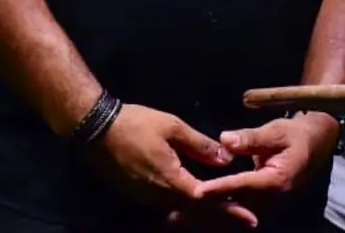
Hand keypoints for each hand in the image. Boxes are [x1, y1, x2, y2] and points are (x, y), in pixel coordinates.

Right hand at [87, 104, 251, 224]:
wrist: (95, 129)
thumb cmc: (136, 124)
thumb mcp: (173, 127)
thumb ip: (201, 145)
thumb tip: (226, 159)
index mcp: (170, 180)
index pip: (205, 200)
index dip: (228, 209)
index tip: (249, 217)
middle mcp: (157, 195)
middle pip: (194, 211)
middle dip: (221, 216)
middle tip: (246, 219)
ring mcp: (145, 196)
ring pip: (180, 209)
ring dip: (203, 212)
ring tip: (226, 211)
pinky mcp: (136, 193)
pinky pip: (166, 204)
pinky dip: (185, 205)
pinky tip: (196, 200)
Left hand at [178, 112, 337, 226]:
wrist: (315, 145)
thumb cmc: (295, 135)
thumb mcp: (276, 131)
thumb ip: (251, 138)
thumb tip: (225, 141)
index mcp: (277, 180)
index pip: (243, 185)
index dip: (219, 188)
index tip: (197, 191)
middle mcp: (271, 199)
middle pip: (234, 208)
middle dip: (206, 211)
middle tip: (176, 214)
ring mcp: (265, 205)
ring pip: (232, 216)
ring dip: (206, 218)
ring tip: (176, 219)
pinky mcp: (259, 206)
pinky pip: (234, 214)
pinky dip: (214, 216)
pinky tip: (191, 216)